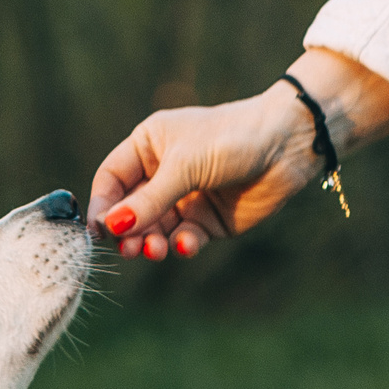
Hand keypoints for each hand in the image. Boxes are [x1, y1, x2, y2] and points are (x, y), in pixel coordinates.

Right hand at [89, 49, 388, 259]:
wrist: (289, 145)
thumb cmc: (233, 138)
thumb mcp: (185, 166)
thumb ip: (148, 200)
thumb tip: (110, 228)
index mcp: (149, 146)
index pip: (111, 180)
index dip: (103, 205)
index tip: (100, 230)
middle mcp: (162, 173)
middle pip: (129, 211)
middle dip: (128, 230)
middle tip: (128, 249)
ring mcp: (185, 199)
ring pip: (154, 229)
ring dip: (151, 242)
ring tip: (155, 250)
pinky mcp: (207, 221)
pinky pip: (184, 239)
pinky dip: (182, 245)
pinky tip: (186, 244)